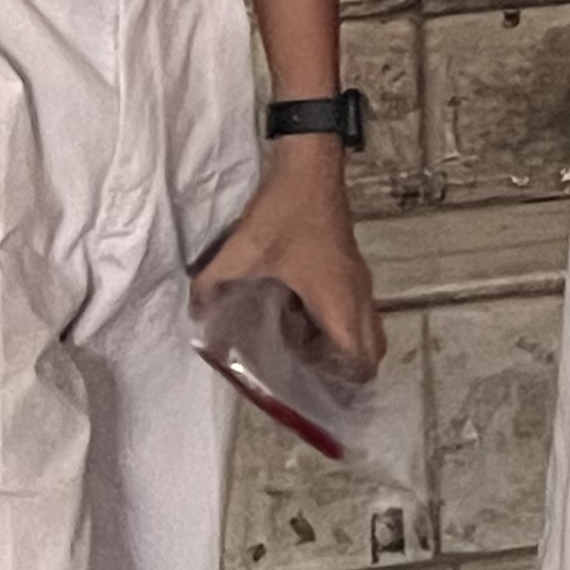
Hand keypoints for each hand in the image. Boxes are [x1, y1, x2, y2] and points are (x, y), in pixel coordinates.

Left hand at [197, 145, 385, 373]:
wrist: (311, 167)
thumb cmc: (284, 212)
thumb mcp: (239, 251)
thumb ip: (212, 286)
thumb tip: (196, 316)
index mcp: (336, 297)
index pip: (359, 355)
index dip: (345, 385)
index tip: (321, 403)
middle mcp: (356, 293)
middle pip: (373, 349)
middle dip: (351, 375)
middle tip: (317, 391)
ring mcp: (358, 279)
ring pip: (368, 330)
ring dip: (346, 352)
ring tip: (307, 366)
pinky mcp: (350, 267)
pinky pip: (356, 312)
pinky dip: (339, 330)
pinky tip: (302, 327)